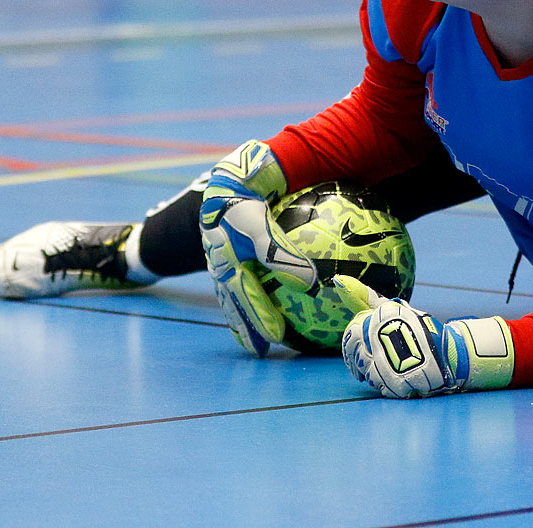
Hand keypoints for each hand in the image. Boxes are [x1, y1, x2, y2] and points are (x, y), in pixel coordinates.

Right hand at [195, 140, 315, 356]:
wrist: (227, 181)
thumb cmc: (246, 203)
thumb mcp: (261, 228)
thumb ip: (282, 255)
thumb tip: (311, 282)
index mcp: (227, 265)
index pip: (245, 299)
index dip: (259, 318)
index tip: (275, 338)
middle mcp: (222, 266)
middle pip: (235, 303)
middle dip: (248, 326)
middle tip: (263, 350)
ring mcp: (223, 261)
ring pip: (234, 294)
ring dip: (246, 314)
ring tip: (261, 335)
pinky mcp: (230, 254)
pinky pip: (242, 278)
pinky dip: (252, 293)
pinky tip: (275, 295)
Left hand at [339, 279, 514, 398]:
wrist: (448, 352)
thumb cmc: (416, 329)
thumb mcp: (391, 308)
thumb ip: (364, 297)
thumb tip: (337, 280)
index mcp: (376, 320)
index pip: (351, 335)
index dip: (357, 343)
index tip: (369, 345)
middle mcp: (378, 340)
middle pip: (356, 357)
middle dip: (364, 360)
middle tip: (382, 358)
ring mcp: (385, 363)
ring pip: (366, 373)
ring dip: (377, 372)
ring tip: (396, 365)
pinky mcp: (394, 383)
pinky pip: (380, 387)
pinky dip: (388, 384)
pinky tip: (402, 375)